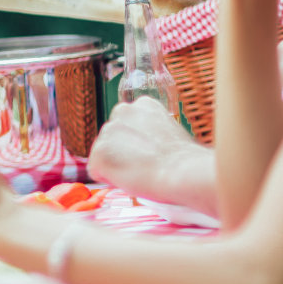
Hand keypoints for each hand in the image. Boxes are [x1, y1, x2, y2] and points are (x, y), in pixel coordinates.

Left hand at [87, 99, 215, 208]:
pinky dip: (109, 178)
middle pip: (112, 139)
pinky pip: (96, 170)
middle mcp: (122, 110)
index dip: (137, 146)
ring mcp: (109, 130)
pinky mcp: (99, 152)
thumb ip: (151, 134)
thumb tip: (143, 148)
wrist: (184, 172)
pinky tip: (130, 178)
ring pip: (103, 154)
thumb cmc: (185, 161)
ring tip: (141, 171)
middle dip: (122, 154)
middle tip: (145, 165)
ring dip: (116, 166)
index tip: (152, 154)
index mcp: (143, 104)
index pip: (128, 127)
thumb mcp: (171, 134)